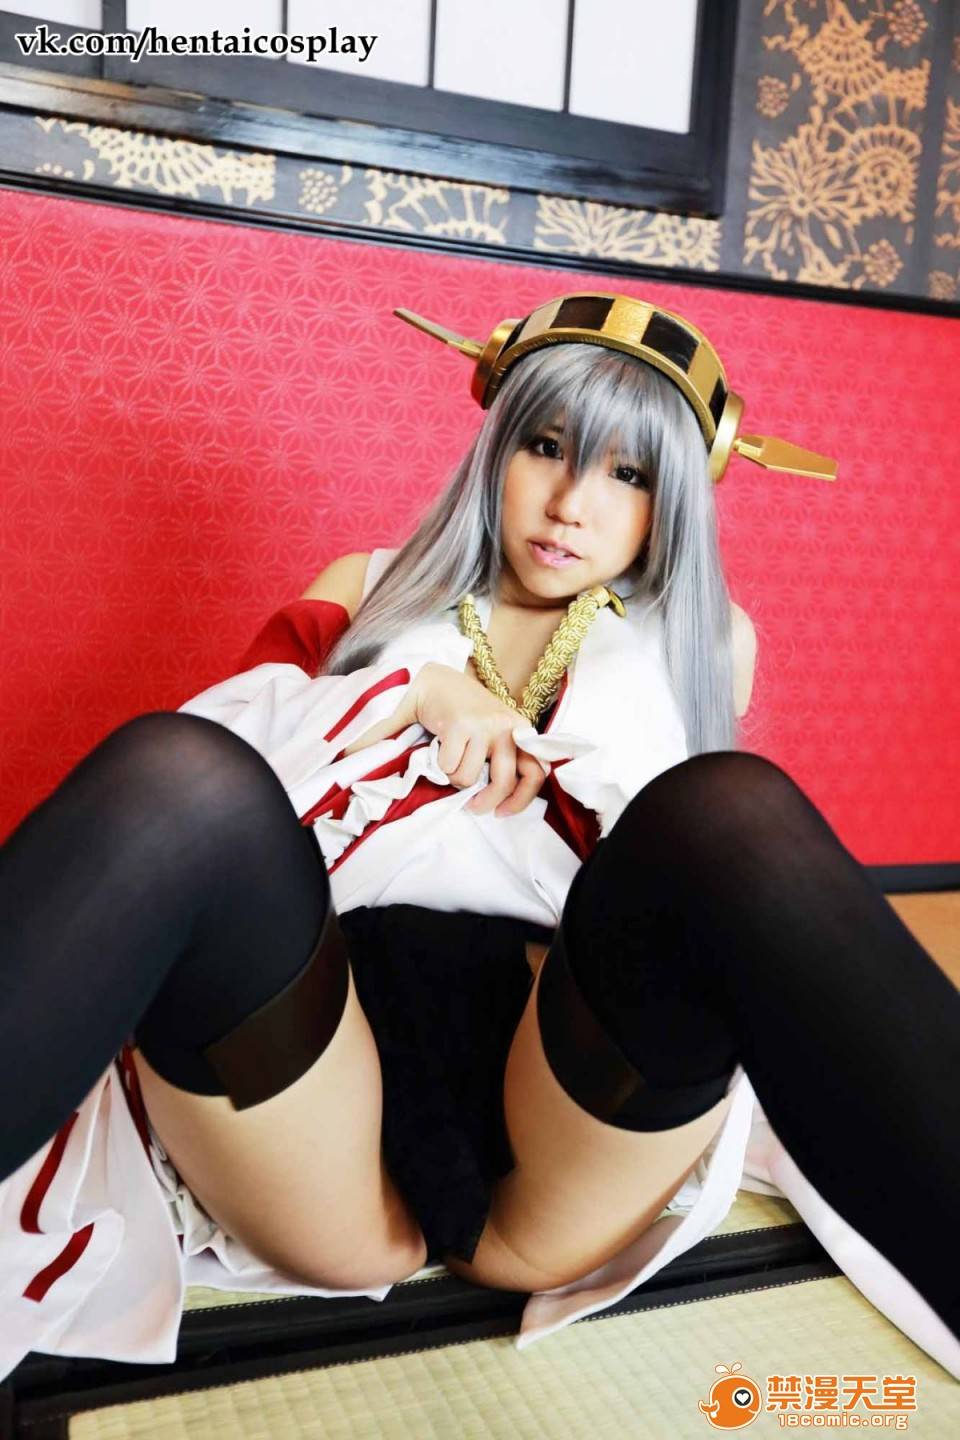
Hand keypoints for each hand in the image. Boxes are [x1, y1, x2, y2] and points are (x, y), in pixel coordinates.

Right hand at [343, 662, 550, 816]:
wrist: (435, 679)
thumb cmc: (463, 710)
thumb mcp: (490, 733)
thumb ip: (501, 761)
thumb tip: (510, 799)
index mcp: (520, 731)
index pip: (536, 772)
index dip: (521, 800)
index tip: (502, 812)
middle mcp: (508, 727)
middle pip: (504, 782)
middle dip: (484, 802)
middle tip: (471, 806)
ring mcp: (484, 725)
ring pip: (468, 778)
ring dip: (453, 778)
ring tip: (450, 761)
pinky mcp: (460, 725)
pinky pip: (448, 767)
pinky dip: (438, 766)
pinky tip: (438, 750)